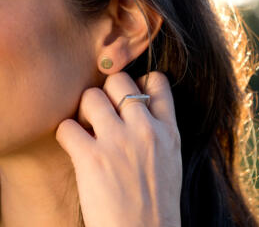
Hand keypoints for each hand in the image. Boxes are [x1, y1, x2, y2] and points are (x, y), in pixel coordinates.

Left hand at [55, 71, 181, 226]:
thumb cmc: (156, 199)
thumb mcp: (170, 157)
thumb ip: (158, 127)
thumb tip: (137, 104)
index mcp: (168, 130)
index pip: (157, 82)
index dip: (141, 80)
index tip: (130, 92)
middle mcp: (144, 130)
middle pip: (118, 80)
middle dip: (107, 89)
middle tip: (103, 108)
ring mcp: (118, 142)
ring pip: (90, 96)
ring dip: (84, 109)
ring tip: (86, 126)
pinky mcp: (92, 159)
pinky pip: (67, 126)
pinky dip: (67, 133)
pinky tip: (74, 145)